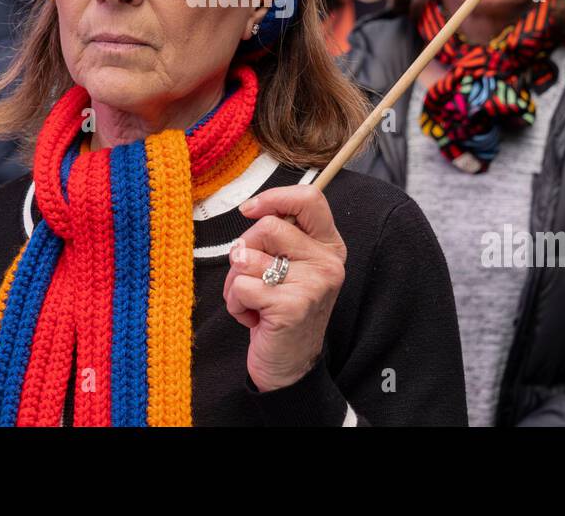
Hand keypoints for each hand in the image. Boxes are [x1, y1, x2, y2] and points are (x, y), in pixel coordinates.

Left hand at [223, 184, 346, 391]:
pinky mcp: (292, 306)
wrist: (289, 367)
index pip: (310, 198)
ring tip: (253, 301)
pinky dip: (236, 304)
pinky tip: (254, 318)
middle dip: (244, 250)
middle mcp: (327, 262)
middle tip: (252, 277)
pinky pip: (242, 287)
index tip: (249, 210)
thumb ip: (280, 236)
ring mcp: (313, 284)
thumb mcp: (290, 266)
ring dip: (236, 282)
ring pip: (249, 257)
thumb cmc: (280, 310)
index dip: (274, 197)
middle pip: (268, 226)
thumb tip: (252, 208)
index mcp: (329, 245)